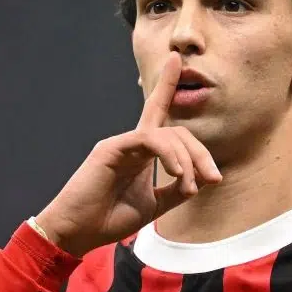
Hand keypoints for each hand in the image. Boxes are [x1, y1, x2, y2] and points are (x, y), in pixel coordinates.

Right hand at [33, 54, 221, 255]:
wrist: (78, 232)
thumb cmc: (110, 218)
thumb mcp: (155, 205)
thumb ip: (176, 190)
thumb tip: (203, 178)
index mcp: (141, 153)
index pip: (158, 113)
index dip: (167, 86)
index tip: (177, 60)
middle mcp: (132, 143)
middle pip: (177, 131)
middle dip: (201, 153)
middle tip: (213, 179)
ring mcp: (122, 143)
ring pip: (167, 135)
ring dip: (187, 161)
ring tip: (188, 186)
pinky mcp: (111, 148)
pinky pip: (149, 139)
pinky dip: (169, 155)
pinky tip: (176, 174)